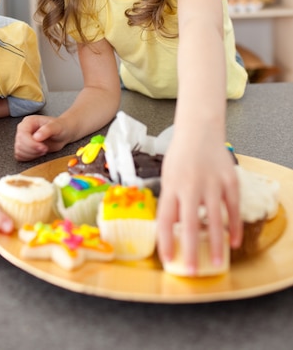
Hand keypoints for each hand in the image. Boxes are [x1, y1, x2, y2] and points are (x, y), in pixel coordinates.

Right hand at [14, 115, 69, 160]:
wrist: (63, 133)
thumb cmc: (60, 127)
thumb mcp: (56, 127)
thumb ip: (47, 130)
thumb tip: (36, 137)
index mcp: (28, 122)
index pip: (22, 135)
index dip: (31, 144)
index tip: (43, 148)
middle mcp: (23, 130)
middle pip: (19, 144)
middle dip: (33, 150)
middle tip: (45, 149)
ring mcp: (23, 139)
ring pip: (19, 152)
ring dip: (31, 155)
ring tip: (43, 150)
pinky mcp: (24, 148)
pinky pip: (20, 156)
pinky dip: (29, 158)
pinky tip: (39, 154)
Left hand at [157, 135, 242, 274]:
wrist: (199, 130)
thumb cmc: (181, 154)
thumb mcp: (167, 176)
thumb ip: (171, 200)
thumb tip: (173, 228)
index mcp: (172, 186)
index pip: (166, 219)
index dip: (165, 241)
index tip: (167, 258)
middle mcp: (190, 185)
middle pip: (190, 224)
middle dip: (191, 250)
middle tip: (192, 270)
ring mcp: (211, 183)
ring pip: (215, 219)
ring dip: (217, 244)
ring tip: (218, 263)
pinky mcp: (229, 180)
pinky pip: (233, 208)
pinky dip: (234, 227)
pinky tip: (234, 242)